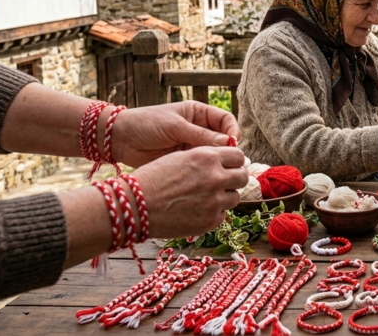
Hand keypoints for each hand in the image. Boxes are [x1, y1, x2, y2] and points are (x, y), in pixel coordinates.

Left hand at [110, 101, 239, 167]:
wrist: (120, 139)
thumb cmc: (146, 124)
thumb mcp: (175, 126)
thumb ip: (200, 135)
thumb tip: (227, 143)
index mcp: (198, 114)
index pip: (225, 120)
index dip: (232, 130)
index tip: (233, 143)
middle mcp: (198, 129)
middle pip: (222, 138)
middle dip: (228, 149)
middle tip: (231, 161)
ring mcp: (191, 145)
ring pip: (213, 154)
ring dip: (218, 161)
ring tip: (220, 170)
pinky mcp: (183, 160)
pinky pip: (200, 165)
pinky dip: (206, 170)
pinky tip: (207, 176)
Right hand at [132, 147, 248, 238]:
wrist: (134, 206)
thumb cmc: (153, 179)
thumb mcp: (181, 158)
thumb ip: (206, 159)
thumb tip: (226, 163)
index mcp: (208, 157)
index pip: (238, 156)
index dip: (234, 161)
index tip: (229, 166)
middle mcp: (216, 177)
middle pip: (242, 177)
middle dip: (235, 178)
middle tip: (223, 182)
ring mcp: (215, 201)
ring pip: (235, 197)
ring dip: (225, 196)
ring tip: (205, 197)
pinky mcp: (210, 221)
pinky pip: (222, 214)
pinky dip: (213, 212)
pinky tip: (196, 210)